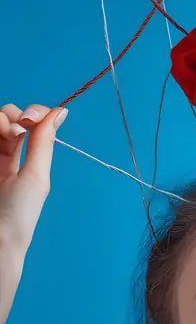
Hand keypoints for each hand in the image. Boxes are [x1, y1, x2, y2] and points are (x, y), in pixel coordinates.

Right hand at [0, 103, 67, 251]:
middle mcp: (6, 153)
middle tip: (15, 131)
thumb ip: (43, 142)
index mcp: (27, 158)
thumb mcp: (37, 175)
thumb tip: (61, 111)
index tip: (30, 118)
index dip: (32, 112)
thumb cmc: (20, 212)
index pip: (30, 122)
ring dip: (0, 119)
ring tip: (4, 135)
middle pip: (8, 116)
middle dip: (12, 114)